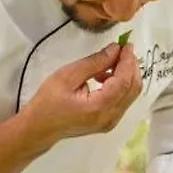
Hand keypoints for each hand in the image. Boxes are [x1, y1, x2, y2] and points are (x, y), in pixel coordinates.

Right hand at [19, 41, 140, 146]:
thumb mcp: (67, 76)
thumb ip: (94, 62)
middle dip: (131, 67)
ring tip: (106, 64)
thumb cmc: (48, 101)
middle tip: (121, 50)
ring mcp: (111, 122)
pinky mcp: (109, 122)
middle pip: (133, 89)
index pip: (124, 81)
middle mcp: (110, 118)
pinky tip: (103, 78)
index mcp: (99, 107)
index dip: (128, 61)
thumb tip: (115, 49)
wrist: (39, 127)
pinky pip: (123, 100)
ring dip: (125, 75)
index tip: (126, 44)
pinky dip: (119, 85)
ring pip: (130, 95)